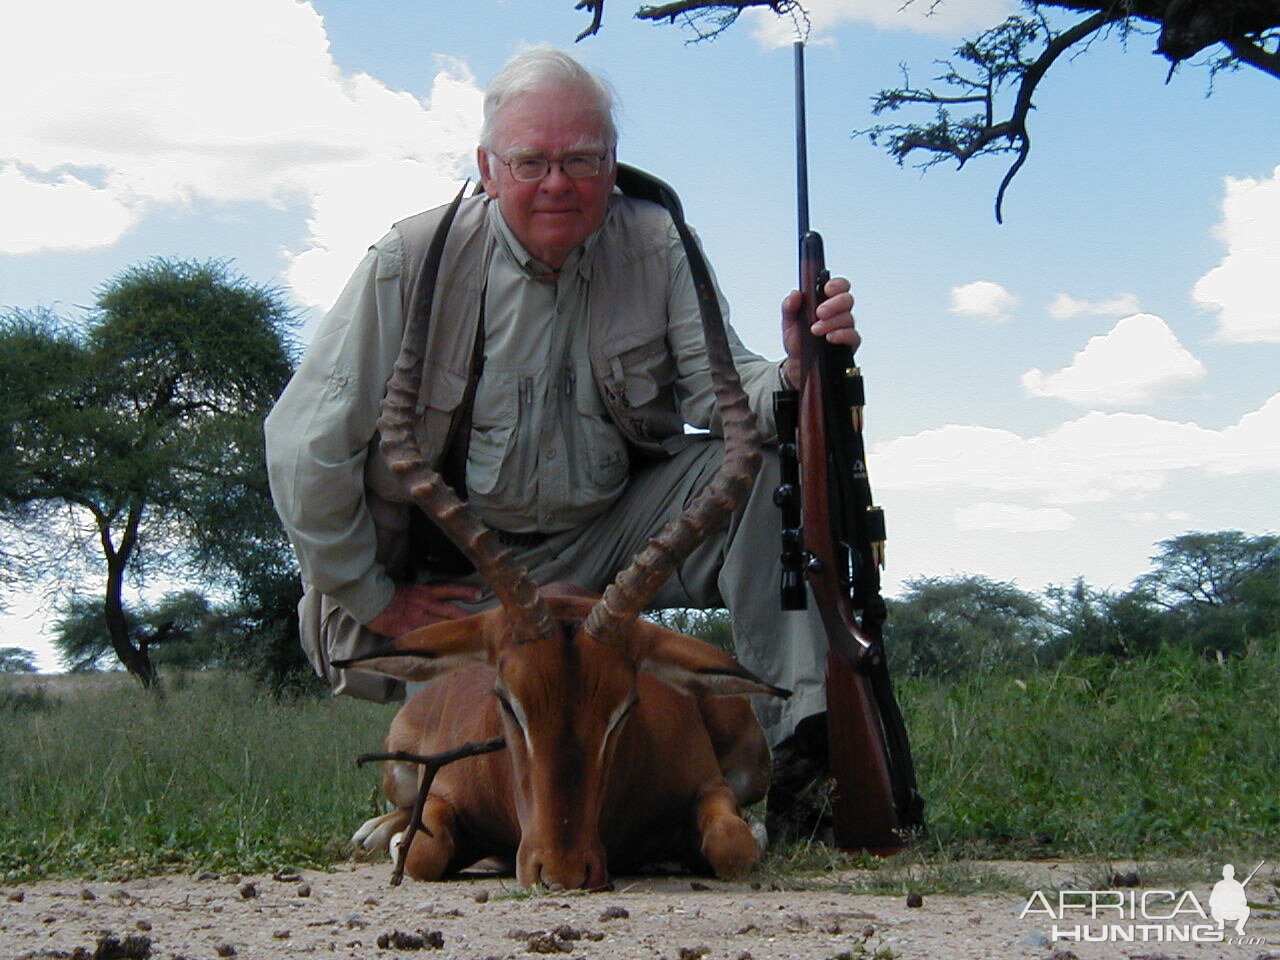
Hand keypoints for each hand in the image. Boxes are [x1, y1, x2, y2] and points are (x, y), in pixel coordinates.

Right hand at [366, 582, 483, 637]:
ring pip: (441, 625)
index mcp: (425, 591)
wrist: (369, 598)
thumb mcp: (409, 588)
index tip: (480, 594)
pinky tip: (445, 652)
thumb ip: (424, 595)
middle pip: (451, 611)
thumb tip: (438, 599)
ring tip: (472, 638)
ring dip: (456, 632)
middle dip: (468, 618)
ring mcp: (417, 618)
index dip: (465, 592)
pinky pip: (424, 638)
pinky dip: (435, 644)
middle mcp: (425, 603)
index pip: (449, 590)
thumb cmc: (388, 593)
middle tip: (484, 623)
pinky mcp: (408, 631)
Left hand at [780, 276, 859, 389]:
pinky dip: (842, 335)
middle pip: (847, 300)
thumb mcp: (788, 322)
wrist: (797, 365)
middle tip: (819, 312)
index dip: (837, 284)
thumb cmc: (797, 340)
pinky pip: (853, 336)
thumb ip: (789, 306)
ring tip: (816, 329)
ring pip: (849, 318)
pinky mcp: (849, 344)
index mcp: (826, 302)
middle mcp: (839, 313)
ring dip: (832, 322)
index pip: (840, 286)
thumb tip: (795, 294)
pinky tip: (830, 337)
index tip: (827, 289)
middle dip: (834, 304)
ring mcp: (845, 328)